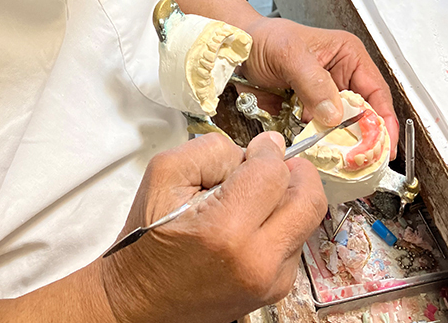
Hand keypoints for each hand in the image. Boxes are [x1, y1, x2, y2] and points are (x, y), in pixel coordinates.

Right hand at [97, 132, 327, 322]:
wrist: (137, 302)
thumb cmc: (146, 240)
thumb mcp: (164, 176)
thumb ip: (215, 150)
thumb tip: (267, 145)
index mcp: (226, 230)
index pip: (274, 173)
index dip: (267, 151)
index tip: (256, 148)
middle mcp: (258, 260)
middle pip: (310, 200)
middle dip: (296, 173)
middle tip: (272, 167)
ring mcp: (271, 281)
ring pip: (307, 221)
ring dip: (288, 200)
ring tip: (255, 199)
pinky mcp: (275, 291)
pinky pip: (296, 243)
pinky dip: (281, 226)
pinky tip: (251, 227)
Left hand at [242, 18, 399, 158]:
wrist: (233, 50)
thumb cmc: (263, 39)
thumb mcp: (290, 54)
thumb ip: (314, 82)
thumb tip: (334, 114)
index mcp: (348, 57)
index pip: (375, 91)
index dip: (384, 118)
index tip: (386, 142)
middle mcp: (340, 78)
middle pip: (362, 113)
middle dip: (365, 137)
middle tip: (364, 159)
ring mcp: (323, 98)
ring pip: (341, 127)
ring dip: (341, 144)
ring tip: (343, 162)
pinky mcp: (306, 113)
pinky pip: (318, 133)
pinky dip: (319, 146)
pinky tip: (319, 156)